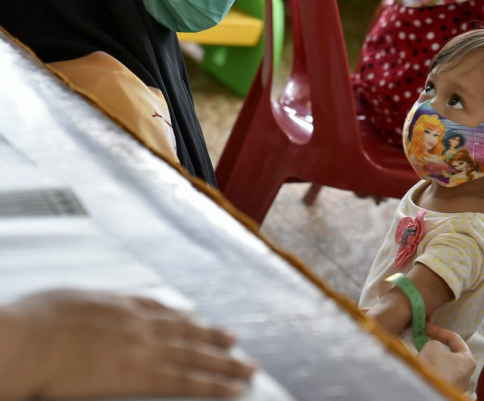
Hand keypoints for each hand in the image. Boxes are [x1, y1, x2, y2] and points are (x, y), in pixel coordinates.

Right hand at [0, 289, 254, 399]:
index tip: (198, 320)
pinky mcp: (144, 374)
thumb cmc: (33, 324)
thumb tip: (86, 310)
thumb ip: (86, 308)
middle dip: (213, 338)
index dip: (183, 317)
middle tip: (236, 342)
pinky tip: (233, 388)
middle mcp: (141, 323)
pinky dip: (214, 385)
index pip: (160, 310)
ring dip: (226, 362)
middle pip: (187, 331)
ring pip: (197, 355)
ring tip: (248, 367)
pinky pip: (188, 380)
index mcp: (120, 304)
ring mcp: (146, 347)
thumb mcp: (64, 302)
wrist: (29, 340)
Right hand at [417, 324, 474, 391]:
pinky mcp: (447, 393)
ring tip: (420, 357)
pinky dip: (430, 373)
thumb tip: (433, 350)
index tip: (426, 328)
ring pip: (443, 368)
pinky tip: (422, 371)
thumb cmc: (434, 367)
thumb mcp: (432, 346)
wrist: (426, 392)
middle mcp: (467, 375)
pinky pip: (438, 378)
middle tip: (423, 343)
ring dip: (432, 361)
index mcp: (468, 360)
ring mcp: (457, 387)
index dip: (439, 330)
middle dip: (435, 348)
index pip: (454, 339)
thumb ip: (435, 343)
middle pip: (450, 355)